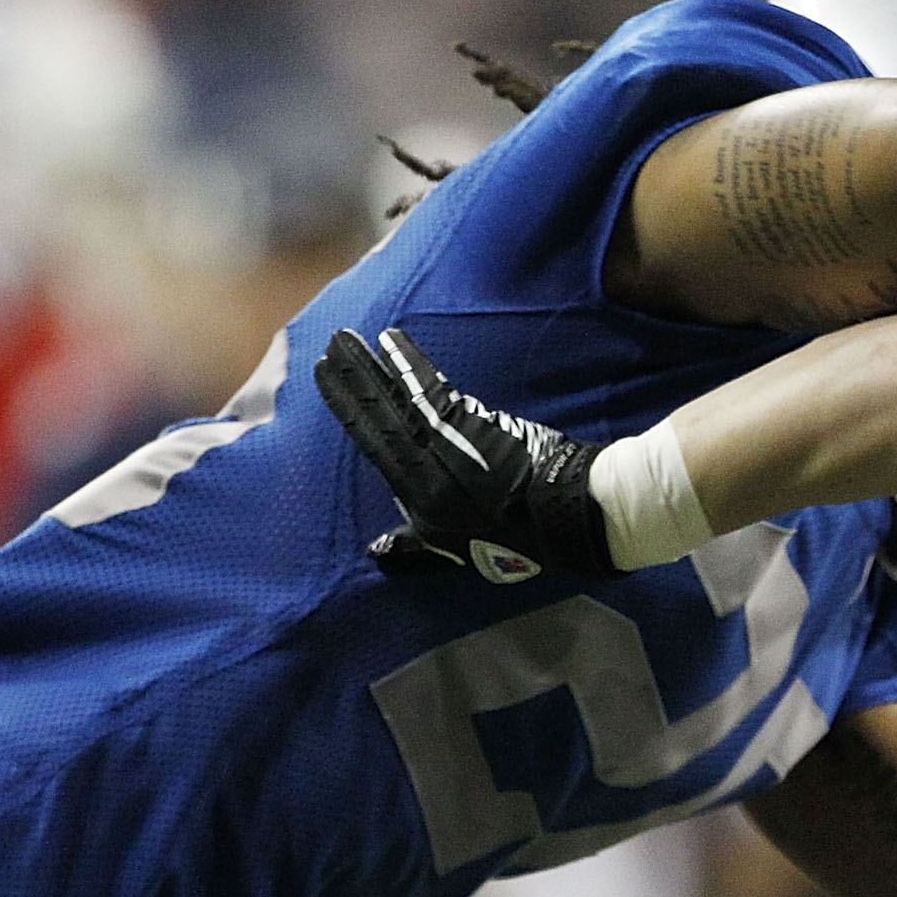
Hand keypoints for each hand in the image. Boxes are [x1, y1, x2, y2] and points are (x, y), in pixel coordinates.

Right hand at [314, 327, 612, 581]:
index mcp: (419, 498)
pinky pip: (433, 388)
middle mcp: (426, 468)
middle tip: (328, 346)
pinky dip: (410, 364)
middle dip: (350, 380)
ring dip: (372, 366)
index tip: (323, 379)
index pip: (371, 443)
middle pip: (377, 416)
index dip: (345, 411)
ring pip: (399, 399)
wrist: (573, 518)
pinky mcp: (476, 424)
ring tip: (348, 338)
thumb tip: (377, 551)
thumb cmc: (524, 540)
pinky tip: (393, 341)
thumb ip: (418, 551)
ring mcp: (450, 444)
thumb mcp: (462, 558)